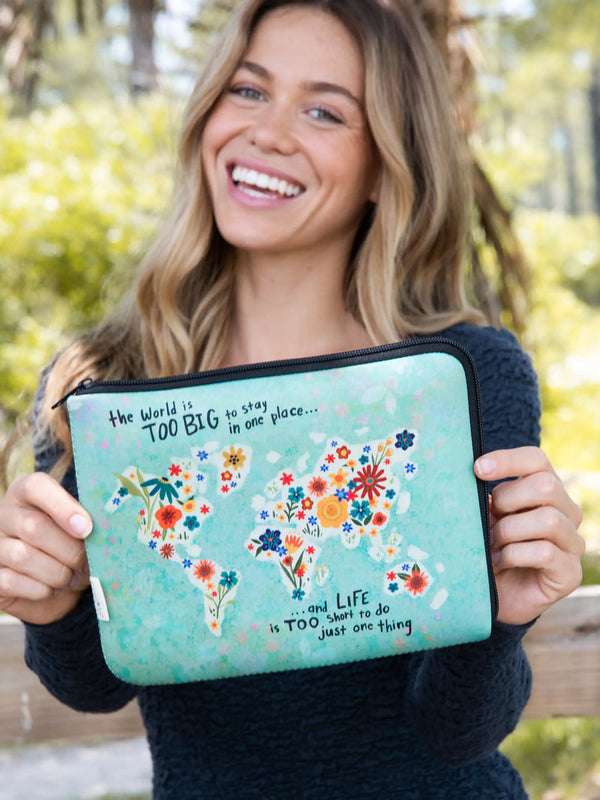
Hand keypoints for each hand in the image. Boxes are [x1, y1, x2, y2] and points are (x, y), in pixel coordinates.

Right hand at [0, 473, 91, 624]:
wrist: (52, 582)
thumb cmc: (69, 544)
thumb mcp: (78, 526)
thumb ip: (85, 521)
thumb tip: (99, 530)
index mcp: (26, 493)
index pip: (36, 486)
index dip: (63, 507)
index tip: (87, 528)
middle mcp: (5, 515)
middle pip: (33, 526)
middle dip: (68, 549)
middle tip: (85, 561)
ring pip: (22, 556)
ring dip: (57, 573)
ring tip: (72, 576)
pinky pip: (13, 582)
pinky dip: (41, 589)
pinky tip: (52, 588)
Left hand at [474, 447, 584, 625]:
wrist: (494, 596)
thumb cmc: (488, 550)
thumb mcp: (484, 519)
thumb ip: (485, 500)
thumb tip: (471, 479)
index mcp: (546, 491)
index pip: (536, 460)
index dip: (508, 460)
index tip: (476, 468)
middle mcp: (566, 513)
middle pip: (546, 486)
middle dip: (507, 500)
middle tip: (488, 520)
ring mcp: (572, 543)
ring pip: (548, 520)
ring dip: (509, 531)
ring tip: (492, 545)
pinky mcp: (570, 572)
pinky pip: (545, 552)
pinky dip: (514, 555)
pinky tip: (500, 562)